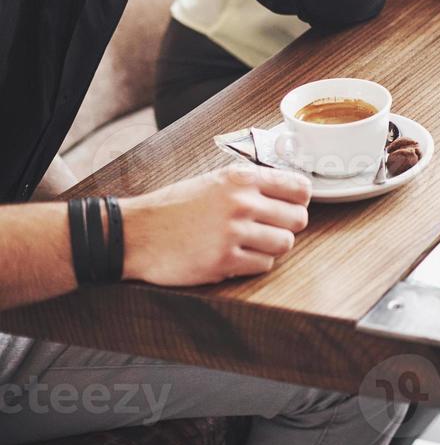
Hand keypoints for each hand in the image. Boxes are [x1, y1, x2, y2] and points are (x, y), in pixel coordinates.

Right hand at [120, 166, 311, 286]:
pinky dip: (253, 264)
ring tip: (249, 243)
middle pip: (298, 219)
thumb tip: (292, 192)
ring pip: (284, 244)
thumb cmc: (175, 207)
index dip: (299, 201)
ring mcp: (232, 232)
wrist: (135, 233)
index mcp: (241, 178)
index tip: (290, 206)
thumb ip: (253, 184)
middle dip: (287, 226)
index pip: (300, 188)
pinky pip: (264, 265)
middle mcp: (240, 202)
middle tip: (269, 229)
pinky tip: (234, 256)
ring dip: (271, 247)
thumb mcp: (214, 181)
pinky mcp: (223, 261)